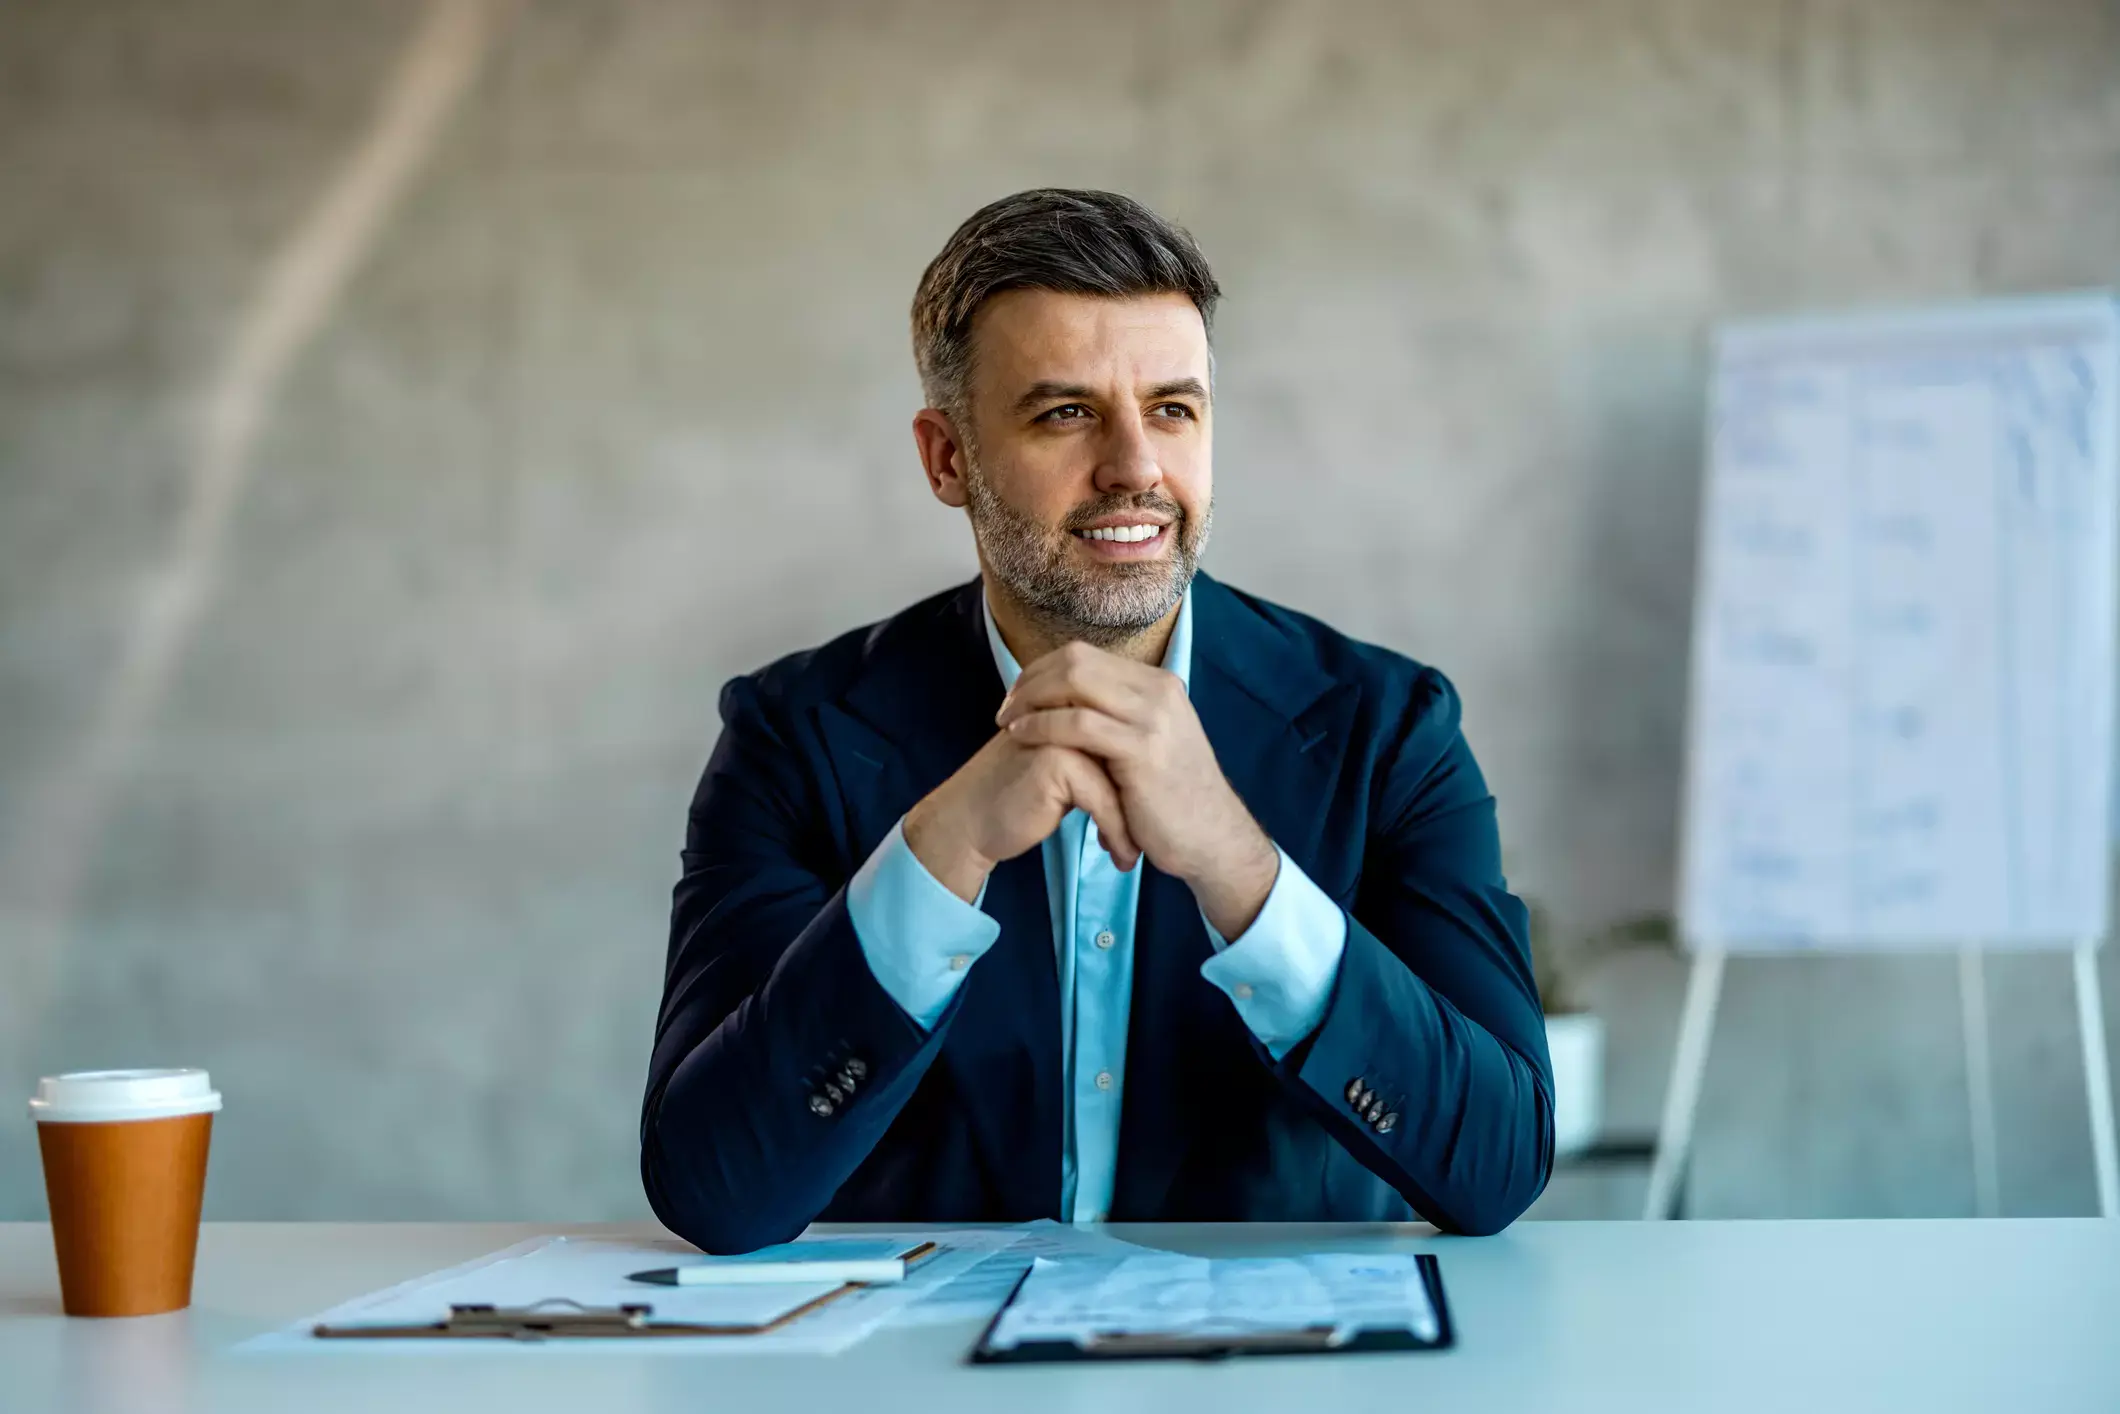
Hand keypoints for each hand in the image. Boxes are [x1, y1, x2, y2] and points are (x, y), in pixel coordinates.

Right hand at [903, 730, 1138, 903]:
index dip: (1145, 777)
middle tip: (1153, 839)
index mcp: (1075, 703)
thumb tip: (1149, 770)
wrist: (970, 821)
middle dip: (1145, 800)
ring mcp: (1064, 731)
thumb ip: (1099, 756)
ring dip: (1133, 822)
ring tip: (1134, 854)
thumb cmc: (1019, 799)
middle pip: (1130, 753)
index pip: (1128, 734)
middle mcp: (1071, 709)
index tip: (1152, 819)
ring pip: (1122, 778)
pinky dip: (1116, 832)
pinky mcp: (1056, 759)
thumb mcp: (1068, 770)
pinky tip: (1119, 858)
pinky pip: (1104, 799)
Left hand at [994, 642, 1278, 937]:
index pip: (1085, 655)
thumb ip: (1116, 719)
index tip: (1018, 696)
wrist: (1212, 838)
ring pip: (1074, 683)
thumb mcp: (1150, 744)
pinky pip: (1077, 724)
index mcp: (1158, 684)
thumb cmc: (1172, 800)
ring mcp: (1153, 717)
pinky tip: (1021, 739)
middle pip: (1076, 660)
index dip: (1042, 670)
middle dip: (1031, 680)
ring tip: (1007, 724)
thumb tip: (1066, 704)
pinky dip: (1041, 726)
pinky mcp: (1142, 749)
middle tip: (1005, 708)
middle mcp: (1159, 691)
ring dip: (1030, 701)